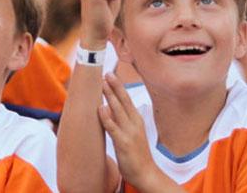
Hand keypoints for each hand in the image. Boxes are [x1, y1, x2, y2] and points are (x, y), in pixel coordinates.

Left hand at [99, 73, 156, 187]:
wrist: (146, 174)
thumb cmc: (137, 154)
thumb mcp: (132, 134)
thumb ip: (122, 121)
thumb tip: (110, 109)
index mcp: (136, 120)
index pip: (126, 99)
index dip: (119, 86)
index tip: (111, 74)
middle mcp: (134, 123)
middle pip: (123, 101)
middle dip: (114, 86)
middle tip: (106, 73)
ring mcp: (129, 133)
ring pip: (118, 110)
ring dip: (110, 96)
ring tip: (102, 84)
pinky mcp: (123, 143)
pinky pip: (113, 128)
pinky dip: (106, 117)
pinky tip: (100, 108)